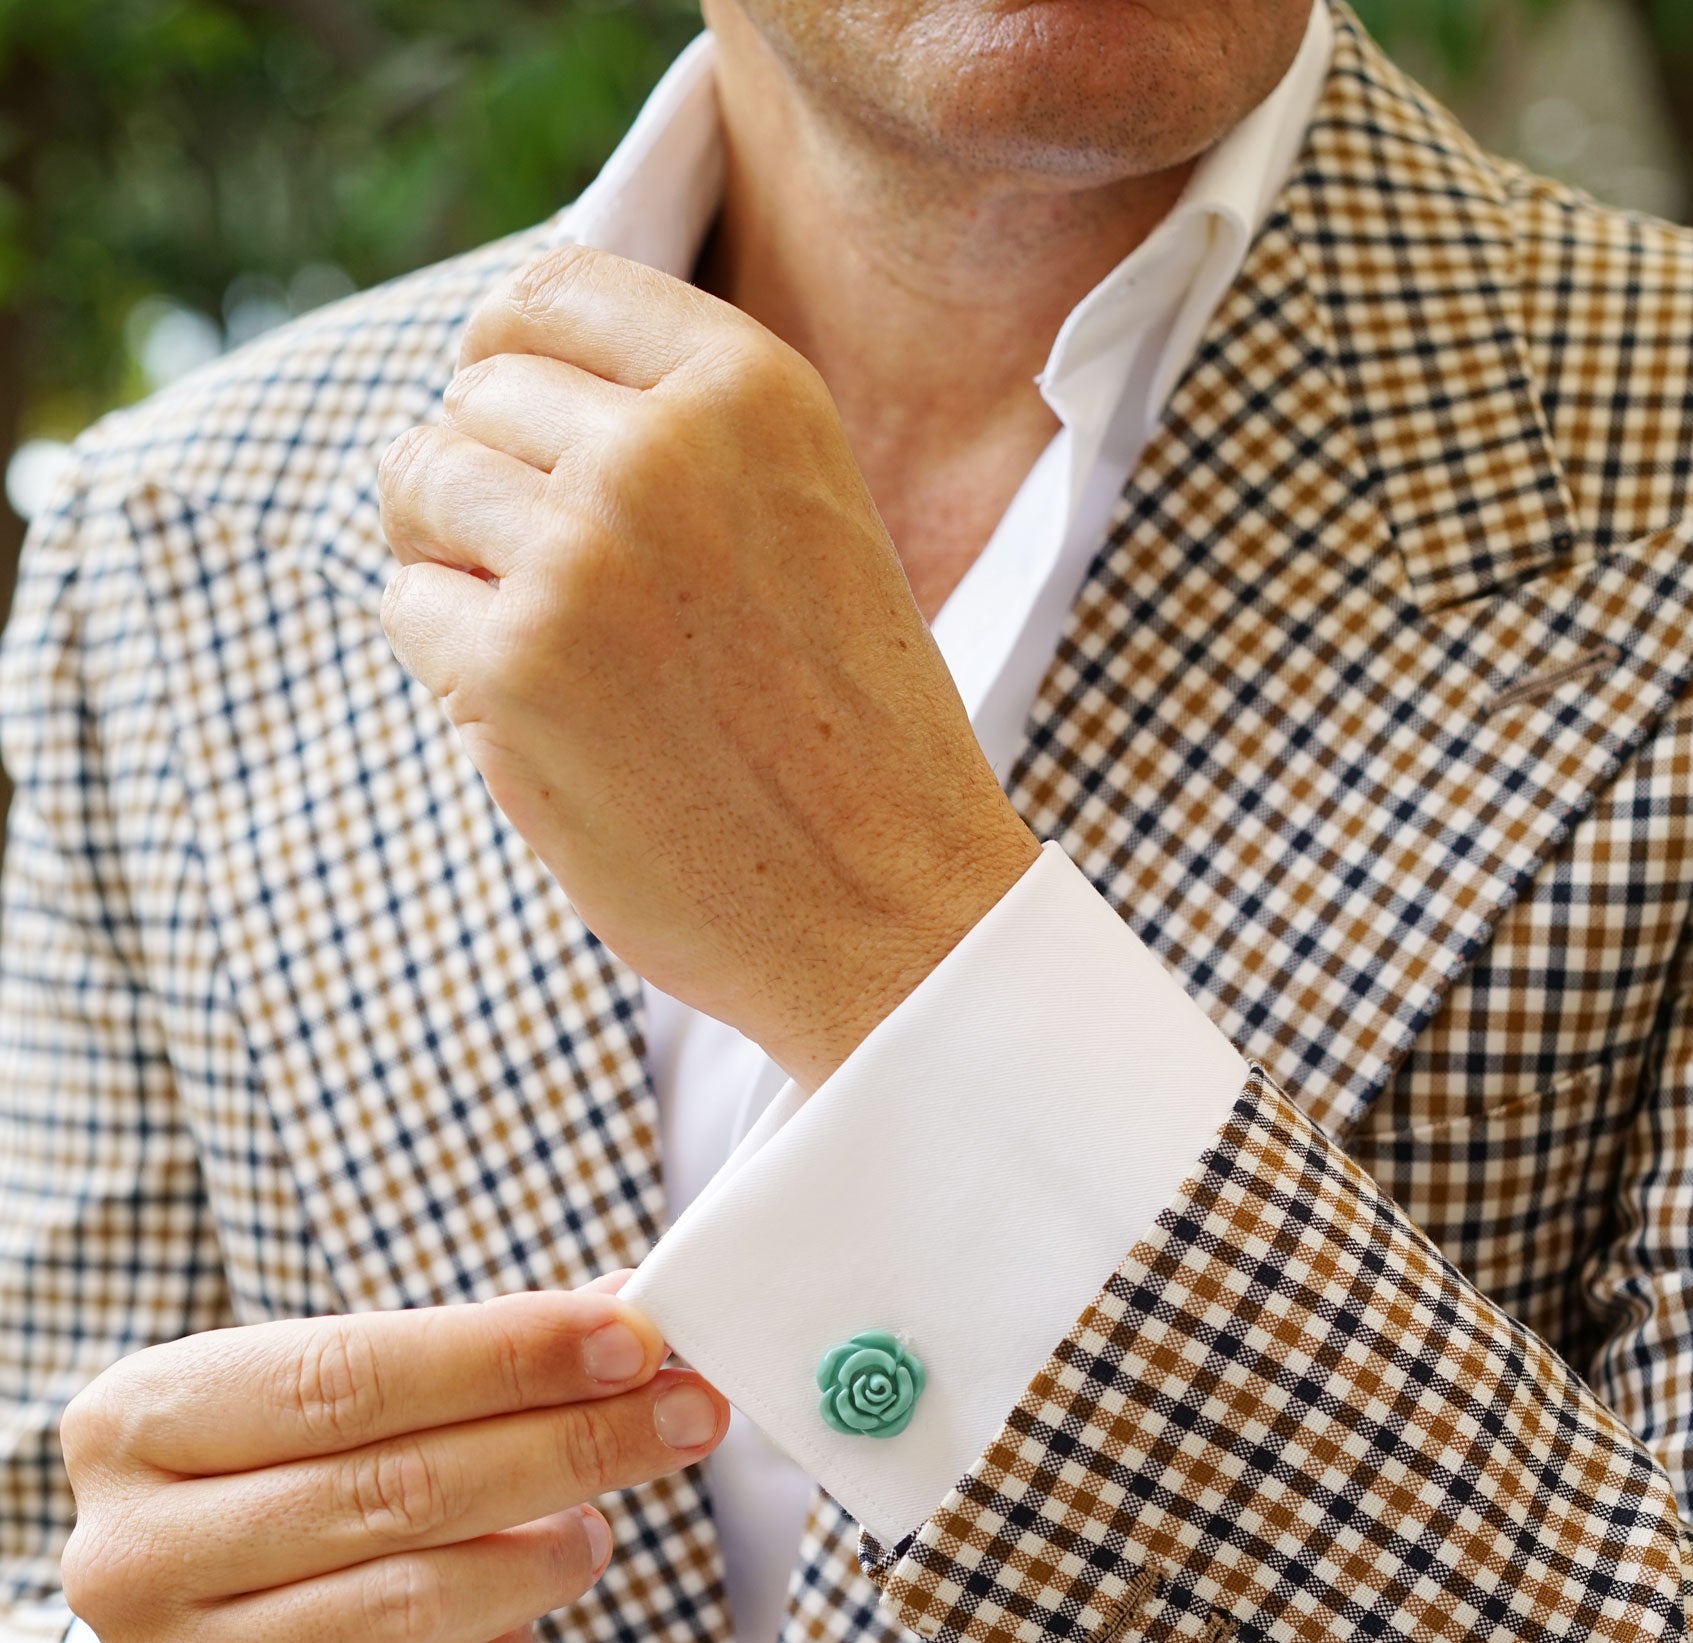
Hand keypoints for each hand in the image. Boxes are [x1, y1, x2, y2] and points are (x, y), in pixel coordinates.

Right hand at [59, 1293, 726, 1642]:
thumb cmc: (292, 1519)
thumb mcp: (342, 1423)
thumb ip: (468, 1363)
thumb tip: (627, 1304)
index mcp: (138, 1420)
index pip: (345, 1375)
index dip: (502, 1355)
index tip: (634, 1337)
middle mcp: (129, 1548)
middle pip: (390, 1487)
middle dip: (562, 1444)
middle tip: (681, 1419)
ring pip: (403, 1607)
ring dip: (536, 1562)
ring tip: (596, 1535)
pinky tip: (522, 1635)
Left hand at [376, 244, 1039, 1089]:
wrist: (890, 910)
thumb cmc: (844, 730)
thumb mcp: (801, 514)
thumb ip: (677, 429)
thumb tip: (490, 373)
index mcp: (747, 387)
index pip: (548, 290)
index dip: (513, 368)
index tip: (537, 451)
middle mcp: (661, 448)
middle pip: (474, 394)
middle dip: (489, 485)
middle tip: (564, 597)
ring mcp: (579, 556)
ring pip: (418, 485)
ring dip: (456, 567)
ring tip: (554, 652)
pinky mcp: (516, 671)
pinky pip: (408, 609)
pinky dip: (451, 667)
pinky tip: (551, 724)